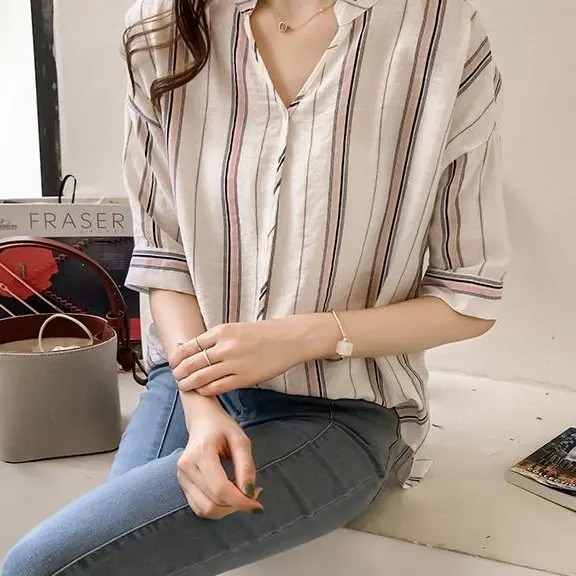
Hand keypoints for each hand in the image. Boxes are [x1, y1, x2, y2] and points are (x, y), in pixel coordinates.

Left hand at [170, 318, 309, 394]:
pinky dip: (205, 390)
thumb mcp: (236, 328)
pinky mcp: (243, 378)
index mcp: (221, 331)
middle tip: (176, 376)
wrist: (289, 339)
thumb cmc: (263, 333)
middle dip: (179, 372)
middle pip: (191, 363)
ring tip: (183, 385)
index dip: (177, 356)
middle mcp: (224, 347)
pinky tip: (201, 390)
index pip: (190, 345)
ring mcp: (233, 364)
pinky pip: (217, 387)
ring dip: (188, 383)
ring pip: (201, 377)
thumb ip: (215, 338)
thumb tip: (193, 347)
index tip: (173, 362)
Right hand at [177, 393, 262, 518]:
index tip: (258, 505)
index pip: (220, 489)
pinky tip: (229, 495)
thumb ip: (246, 466)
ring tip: (241, 493)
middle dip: (236, 504)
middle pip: (213, 502)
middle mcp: (186, 468)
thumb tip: (249, 493)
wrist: (202, 419)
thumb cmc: (222, 427)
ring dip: (227, 509)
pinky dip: (218, 508)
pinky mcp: (182, 484)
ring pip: (205, 509)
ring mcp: (181, 477)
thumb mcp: (240, 440)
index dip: (240, 502)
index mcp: (201, 454)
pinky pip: (200, 507)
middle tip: (253, 492)